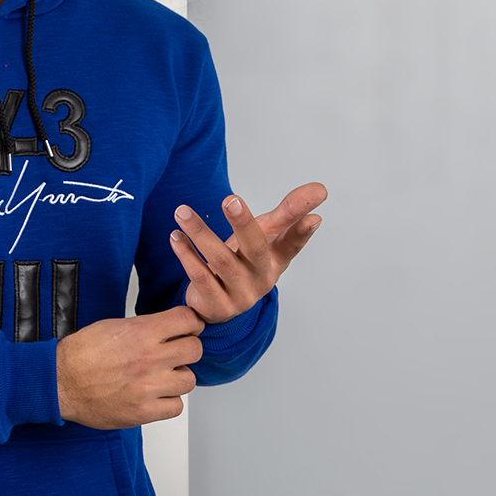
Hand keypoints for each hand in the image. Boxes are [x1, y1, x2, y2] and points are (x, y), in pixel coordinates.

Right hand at [56, 306, 204, 428]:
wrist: (60, 382)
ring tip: (161, 376)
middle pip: (195, 350)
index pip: (188, 320)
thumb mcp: (114, 326)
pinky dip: (169, 401)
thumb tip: (170, 326)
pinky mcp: (144, 412)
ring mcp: (148, 387)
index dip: (190, 323)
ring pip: (189, 380)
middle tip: (174, 353)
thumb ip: (146, 326)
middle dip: (186, 349)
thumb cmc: (82, 354)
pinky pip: (177, 407)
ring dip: (178, 377)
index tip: (186, 328)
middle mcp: (149, 359)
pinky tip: (155, 395)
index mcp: (141, 333)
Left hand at [169, 182, 327, 322]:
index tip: (314, 216)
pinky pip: (200, 277)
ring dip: (200, 233)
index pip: (292, 244)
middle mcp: (261, 279)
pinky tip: (176, 237)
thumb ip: (287, 213)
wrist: (217, 305)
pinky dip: (186, 254)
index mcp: (276, 261)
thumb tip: (319, 189)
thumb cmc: (244, 263)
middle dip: (244, 223)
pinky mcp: (217, 306)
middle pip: (255, 250)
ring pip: (220, 261)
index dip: (302, 232)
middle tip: (231, 199)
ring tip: (182, 211)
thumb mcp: (265, 238)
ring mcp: (240, 295)